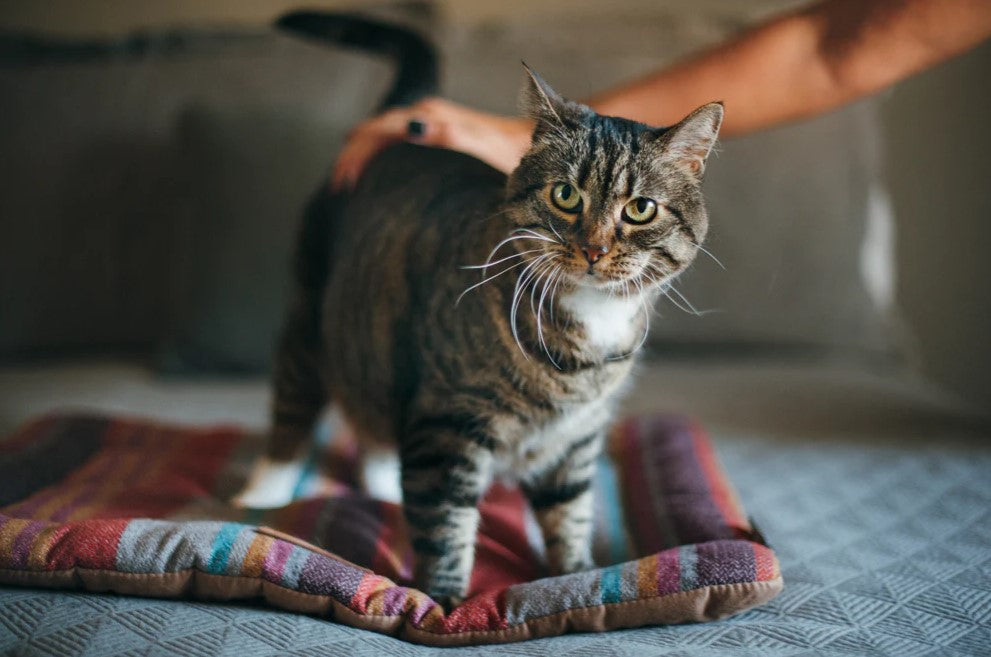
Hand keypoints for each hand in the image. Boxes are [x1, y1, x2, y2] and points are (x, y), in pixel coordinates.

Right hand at [331, 97, 533, 190]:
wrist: (533, 143)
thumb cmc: (511, 150)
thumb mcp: (482, 146)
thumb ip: (450, 134)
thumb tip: (413, 127)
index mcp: (429, 118)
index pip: (378, 131)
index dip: (357, 155)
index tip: (344, 182)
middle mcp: (426, 115)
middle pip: (375, 130)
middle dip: (353, 155)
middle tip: (338, 185)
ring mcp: (431, 122)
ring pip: (383, 133)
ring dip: (362, 152)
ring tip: (346, 177)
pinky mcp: (437, 132)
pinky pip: (397, 138)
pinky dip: (379, 151)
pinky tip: (375, 166)